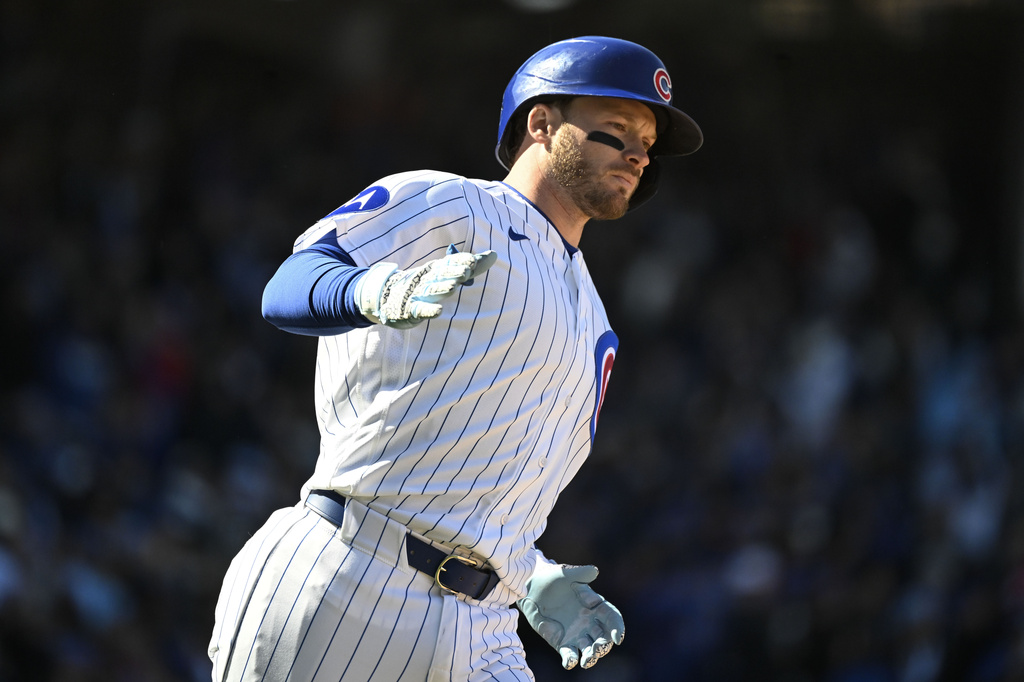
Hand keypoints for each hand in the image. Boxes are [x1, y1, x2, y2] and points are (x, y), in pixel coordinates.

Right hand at [355, 247, 496, 328]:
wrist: (386, 296)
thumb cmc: (423, 285)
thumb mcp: (445, 273)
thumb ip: (471, 266)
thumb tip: (495, 254)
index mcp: (436, 269)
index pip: (449, 263)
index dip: (460, 262)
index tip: (473, 260)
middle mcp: (427, 279)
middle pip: (441, 275)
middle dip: (453, 272)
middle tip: (467, 270)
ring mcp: (417, 294)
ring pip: (431, 291)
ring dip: (442, 288)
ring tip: (454, 287)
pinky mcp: (410, 310)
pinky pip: (420, 310)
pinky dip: (429, 310)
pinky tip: (438, 311)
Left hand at [517, 562, 624, 670]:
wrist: (532, 587)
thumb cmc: (553, 577)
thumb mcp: (566, 573)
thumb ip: (581, 573)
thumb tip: (594, 571)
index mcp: (596, 606)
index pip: (612, 619)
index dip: (618, 628)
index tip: (617, 638)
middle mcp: (590, 622)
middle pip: (603, 638)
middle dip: (604, 646)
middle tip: (598, 649)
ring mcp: (577, 633)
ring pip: (589, 649)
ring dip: (591, 657)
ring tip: (587, 661)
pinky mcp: (562, 641)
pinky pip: (570, 654)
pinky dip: (571, 660)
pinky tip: (569, 663)